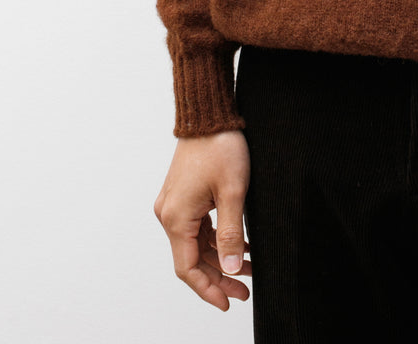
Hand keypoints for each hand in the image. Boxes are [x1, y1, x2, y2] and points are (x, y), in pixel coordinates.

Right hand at [153, 130, 251, 310]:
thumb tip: (232, 268)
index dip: (208, 289)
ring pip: (196, 244)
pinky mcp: (183, 195)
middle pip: (192, 259)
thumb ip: (232, 234)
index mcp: (176, 218)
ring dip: (221, 257)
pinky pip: (198, 228)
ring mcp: (175, 204)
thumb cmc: (221, 148)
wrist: (209, 115)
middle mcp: (169, 214)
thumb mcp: (233, 193)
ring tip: (249, 269)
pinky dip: (217, 239)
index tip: (228, 302)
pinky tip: (240, 244)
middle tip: (245, 291)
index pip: (187, 268)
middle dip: (219, 277)